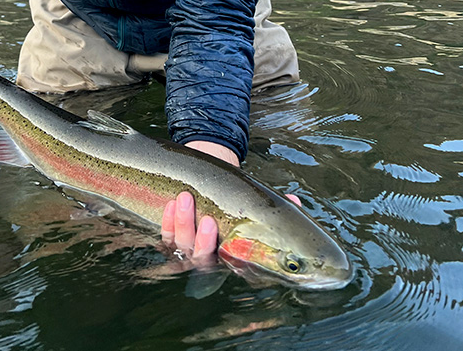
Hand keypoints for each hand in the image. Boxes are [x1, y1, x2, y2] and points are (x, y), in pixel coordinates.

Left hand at [161, 140, 302, 259]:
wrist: (213, 194)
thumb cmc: (237, 205)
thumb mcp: (257, 206)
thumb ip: (276, 207)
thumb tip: (295, 201)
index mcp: (233, 258)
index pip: (234, 267)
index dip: (232, 262)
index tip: (237, 242)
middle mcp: (209, 259)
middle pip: (202, 258)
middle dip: (203, 240)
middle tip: (208, 219)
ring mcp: (188, 251)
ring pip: (181, 245)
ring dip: (182, 223)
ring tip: (184, 198)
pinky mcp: (173, 240)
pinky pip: (166, 238)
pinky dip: (168, 222)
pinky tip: (171, 204)